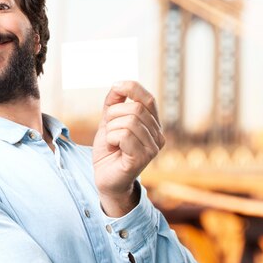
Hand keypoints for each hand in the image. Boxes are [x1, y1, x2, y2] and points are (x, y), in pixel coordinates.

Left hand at [92, 81, 164, 216]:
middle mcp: (158, 136)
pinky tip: (113, 148)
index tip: (116, 86)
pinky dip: (111, 139)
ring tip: (112, 142)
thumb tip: (118, 84)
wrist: (105, 178)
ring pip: (129, 122)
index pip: (148, 99)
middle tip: (109, 130)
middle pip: (135, 109)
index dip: (132, 88)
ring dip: (111, 129)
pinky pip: (124, 135)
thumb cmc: (109, 151)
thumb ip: (114, 104)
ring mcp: (153, 148)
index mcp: (153, 125)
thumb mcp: (109, 122)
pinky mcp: (143, 158)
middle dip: (114, 115)